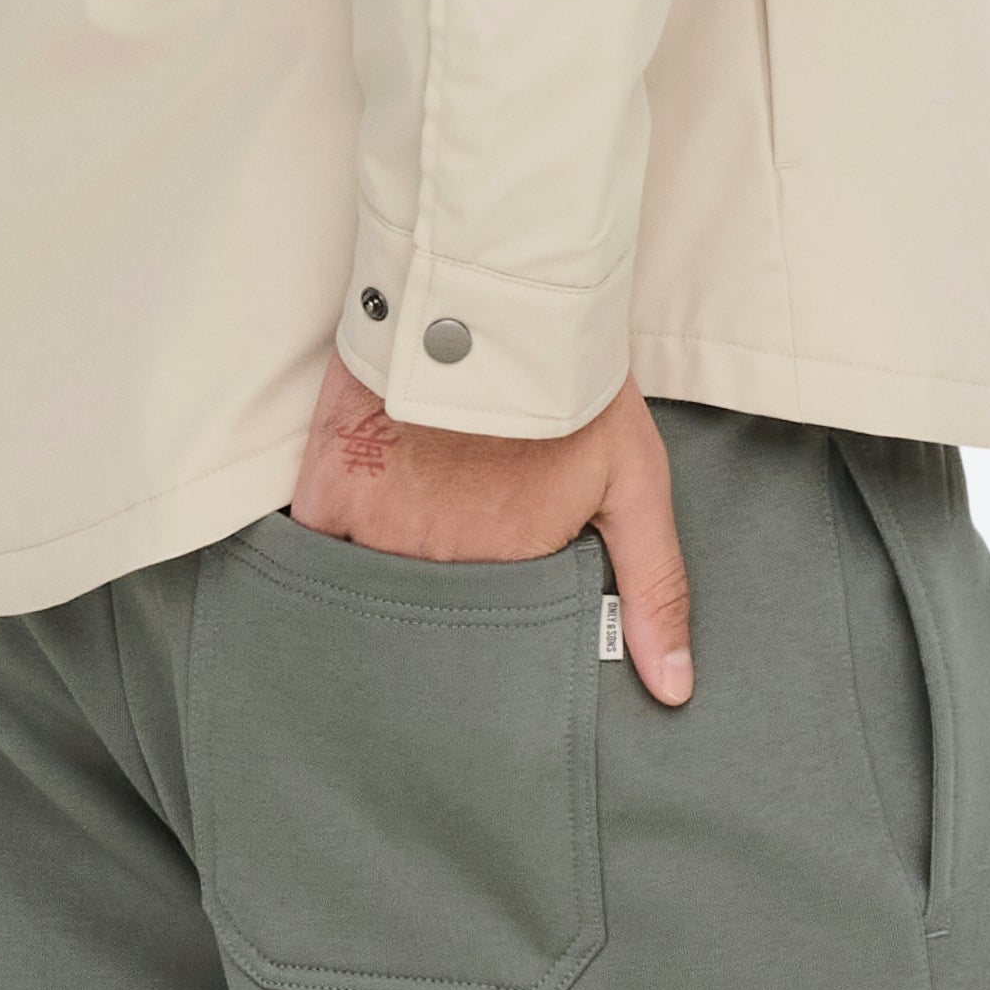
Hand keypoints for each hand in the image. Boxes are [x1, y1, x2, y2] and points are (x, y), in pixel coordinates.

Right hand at [292, 347, 694, 702]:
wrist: (493, 298)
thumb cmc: (575, 391)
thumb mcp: (636, 484)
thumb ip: (655, 588)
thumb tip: (673, 690)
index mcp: (510, 573)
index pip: (494, 642)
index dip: (496, 635)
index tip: (499, 625)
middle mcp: (436, 566)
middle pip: (428, 621)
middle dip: (440, 617)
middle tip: (454, 568)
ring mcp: (376, 532)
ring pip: (369, 594)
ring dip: (387, 582)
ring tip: (411, 544)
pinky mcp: (329, 493)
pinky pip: (315, 551)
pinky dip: (333, 546)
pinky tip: (359, 523)